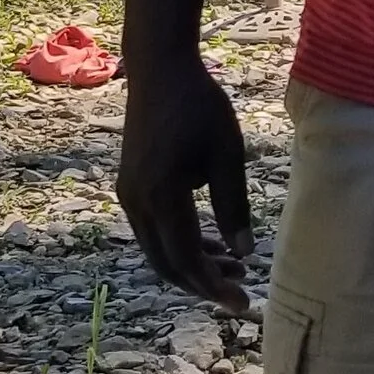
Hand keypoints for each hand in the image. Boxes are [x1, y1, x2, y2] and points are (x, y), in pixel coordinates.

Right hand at [117, 56, 254, 303]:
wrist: (159, 69)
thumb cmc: (200, 105)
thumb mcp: (228, 154)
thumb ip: (234, 206)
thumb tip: (245, 254)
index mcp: (160, 195)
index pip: (185, 259)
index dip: (213, 286)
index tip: (242, 304)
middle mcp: (136, 202)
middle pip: (166, 264)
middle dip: (202, 285)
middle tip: (240, 294)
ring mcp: (129, 195)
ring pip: (158, 250)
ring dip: (193, 265)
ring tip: (235, 268)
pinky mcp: (131, 187)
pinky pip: (154, 230)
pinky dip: (180, 244)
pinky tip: (212, 245)